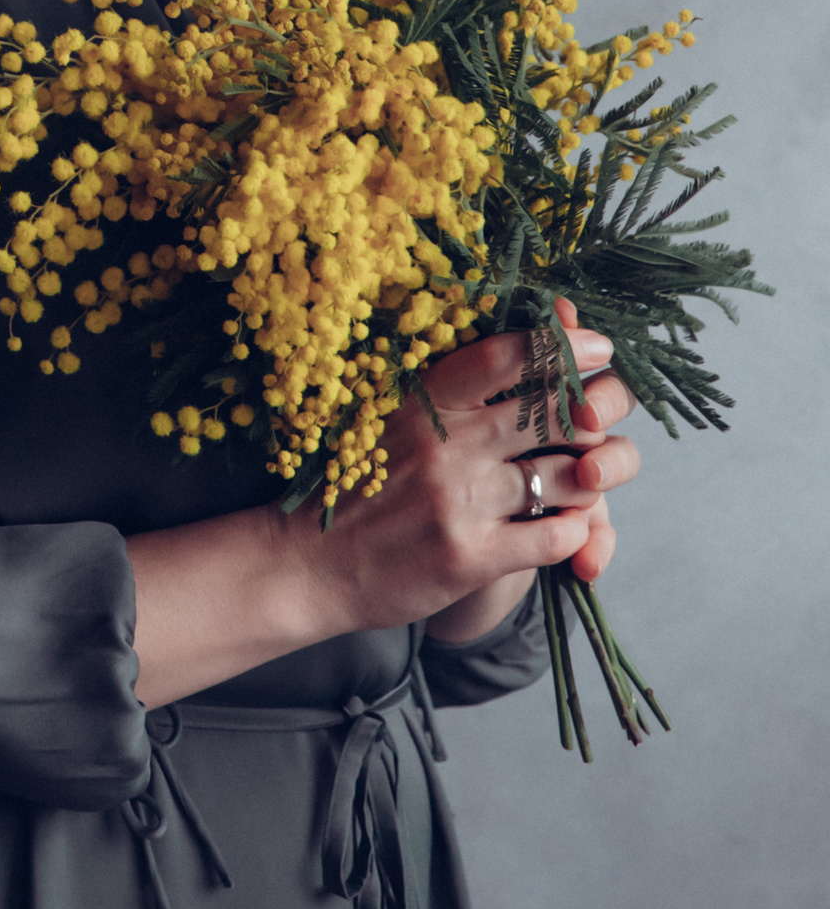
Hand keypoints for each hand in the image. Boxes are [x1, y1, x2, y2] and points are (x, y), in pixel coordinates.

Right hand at [314, 300, 639, 640]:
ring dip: (589, 478)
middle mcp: (446, 446)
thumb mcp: (388, 419)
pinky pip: (556, 535)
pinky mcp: (471, 557)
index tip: (596, 346)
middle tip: (602, 418)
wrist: (305, 565)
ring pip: (567, 477)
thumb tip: (516, 343)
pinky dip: (576, 529)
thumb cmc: (354, 484)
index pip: (505, 356)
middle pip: (553, 414)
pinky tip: (567, 524)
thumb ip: (445, 389)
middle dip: (594, 413)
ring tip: (586, 477)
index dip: (561, 346)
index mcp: (423, 403)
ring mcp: (462, 503)